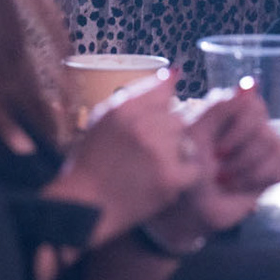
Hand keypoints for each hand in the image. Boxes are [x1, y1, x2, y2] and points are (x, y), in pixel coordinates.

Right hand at [48, 69, 202, 243]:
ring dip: (176, 153)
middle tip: (148, 154)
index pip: (163, 89)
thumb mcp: (105, 119)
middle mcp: (142, 125)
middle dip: (167, 134)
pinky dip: (184, 175)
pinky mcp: (170, 178)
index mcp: (124, 108)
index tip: (154, 122)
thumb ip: (139, 93)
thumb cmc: (92, 161)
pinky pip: (194, 167)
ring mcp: (158, 152)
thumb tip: (175, 72)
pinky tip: (164, 180)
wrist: (85, 207)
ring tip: (153, 168)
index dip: (161, 108)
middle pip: (178, 118)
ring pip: (187, 141)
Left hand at [150, 81, 279, 240]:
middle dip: (241, 159)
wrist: (191, 205)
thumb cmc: (188, 169)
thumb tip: (249, 83)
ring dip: (249, 172)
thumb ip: (220, 109)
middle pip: (266, 133)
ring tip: (226, 181)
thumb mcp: (195, 137)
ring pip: (279, 149)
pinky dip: (267, 177)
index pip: (254, 106)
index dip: (241, 130)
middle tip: (218, 171)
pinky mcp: (278, 167)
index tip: (218, 151)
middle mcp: (253, 125)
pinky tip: (247, 185)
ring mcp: (267, 146)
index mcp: (232, 112)